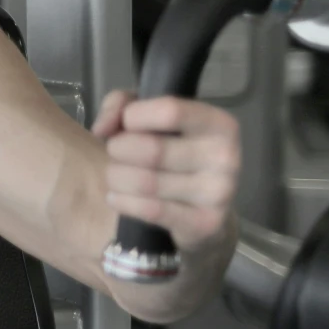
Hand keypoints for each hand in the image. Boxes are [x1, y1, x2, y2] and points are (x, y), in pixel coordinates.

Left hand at [92, 90, 240, 253]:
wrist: (202, 212)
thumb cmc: (172, 152)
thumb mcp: (148, 118)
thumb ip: (120, 105)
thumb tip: (102, 128)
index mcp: (218, 123)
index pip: (168, 111)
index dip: (132, 117)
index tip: (125, 126)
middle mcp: (225, 156)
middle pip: (150, 149)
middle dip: (118, 150)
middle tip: (118, 155)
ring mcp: (219, 192)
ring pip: (143, 182)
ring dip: (116, 178)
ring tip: (119, 177)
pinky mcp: (205, 223)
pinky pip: (149, 210)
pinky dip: (122, 202)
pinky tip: (118, 198)